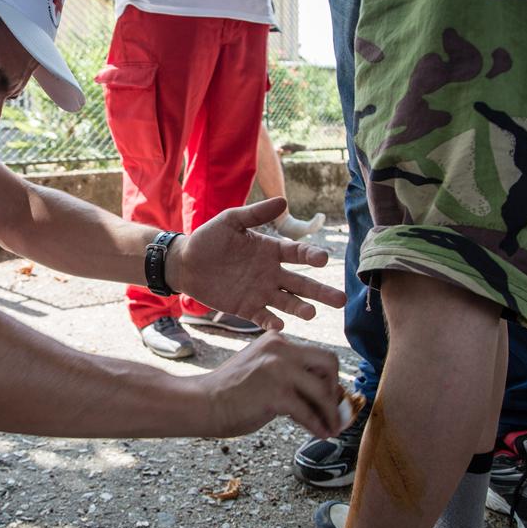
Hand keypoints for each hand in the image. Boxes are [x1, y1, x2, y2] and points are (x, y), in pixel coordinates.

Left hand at [168, 197, 346, 329]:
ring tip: (311, 313)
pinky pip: (263, 316)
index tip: (322, 259)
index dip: (311, 256)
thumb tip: (283, 201)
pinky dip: (272, 321)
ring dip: (300, 308)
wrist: (185, 262)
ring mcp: (261, 292)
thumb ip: (255, 214)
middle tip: (341, 300)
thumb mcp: (231, 221)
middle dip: (321, 292)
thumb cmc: (209, 238)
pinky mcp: (246, 308)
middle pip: (301, 284)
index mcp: (271, 250)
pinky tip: (279, 325)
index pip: (298, 254)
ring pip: (287, 302)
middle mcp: (271, 273)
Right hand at [202, 332, 340, 437]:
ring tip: (332, 427)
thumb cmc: (229, 392)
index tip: (330, 396)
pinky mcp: (277, 393)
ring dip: (331, 412)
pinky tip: (320, 433)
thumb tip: (320, 395)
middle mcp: (281, 349)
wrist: (202, 402)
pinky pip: (308, 412)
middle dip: (335, 387)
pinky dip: (317, 425)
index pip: (315, 354)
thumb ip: (288, 374)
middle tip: (334, 408)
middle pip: (329, 362)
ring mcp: (279, 369)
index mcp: (276, 340)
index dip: (327, 378)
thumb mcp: (261, 369)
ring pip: (323, 390)